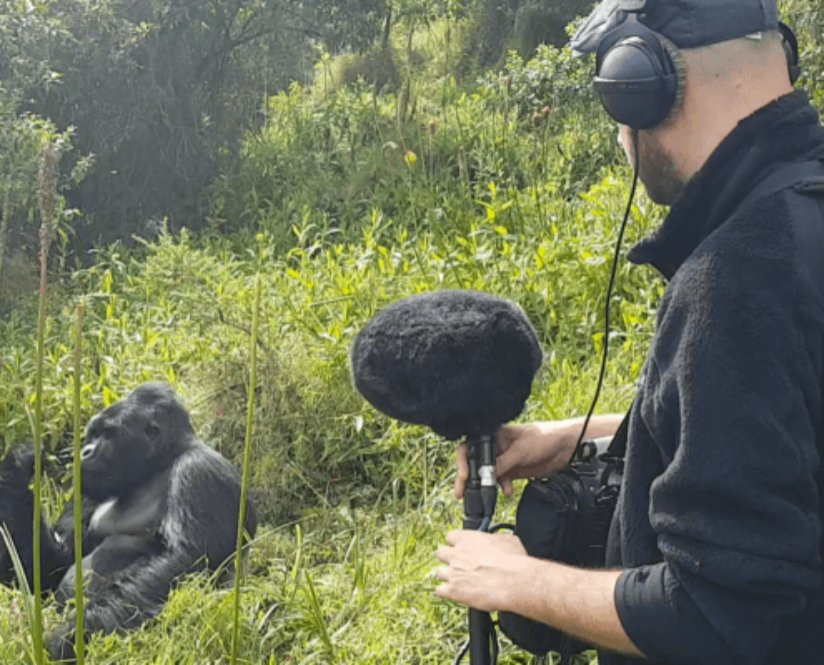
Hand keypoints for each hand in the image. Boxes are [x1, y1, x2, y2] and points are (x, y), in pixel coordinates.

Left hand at [435, 530, 529, 611]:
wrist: (512, 581)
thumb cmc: (513, 561)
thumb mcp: (508, 541)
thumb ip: (496, 539)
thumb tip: (499, 540)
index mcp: (467, 539)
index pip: (451, 537)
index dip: (456, 544)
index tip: (461, 548)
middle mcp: (456, 553)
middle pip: (440, 553)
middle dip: (447, 559)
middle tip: (457, 564)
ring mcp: (452, 572)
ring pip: (438, 572)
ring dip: (446, 577)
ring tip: (457, 581)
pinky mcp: (452, 590)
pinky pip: (439, 591)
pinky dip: (445, 593)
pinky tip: (453, 594)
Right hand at [454, 421, 576, 497]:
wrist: (565, 447)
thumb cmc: (544, 437)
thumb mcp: (520, 451)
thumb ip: (502, 463)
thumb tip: (484, 475)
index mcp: (494, 435)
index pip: (471, 447)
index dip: (463, 461)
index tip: (464, 476)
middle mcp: (496, 447)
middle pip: (475, 462)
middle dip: (467, 478)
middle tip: (460, 492)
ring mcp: (504, 459)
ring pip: (486, 474)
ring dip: (484, 486)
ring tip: (481, 498)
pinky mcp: (512, 470)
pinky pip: (500, 481)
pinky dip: (502, 487)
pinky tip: (507, 491)